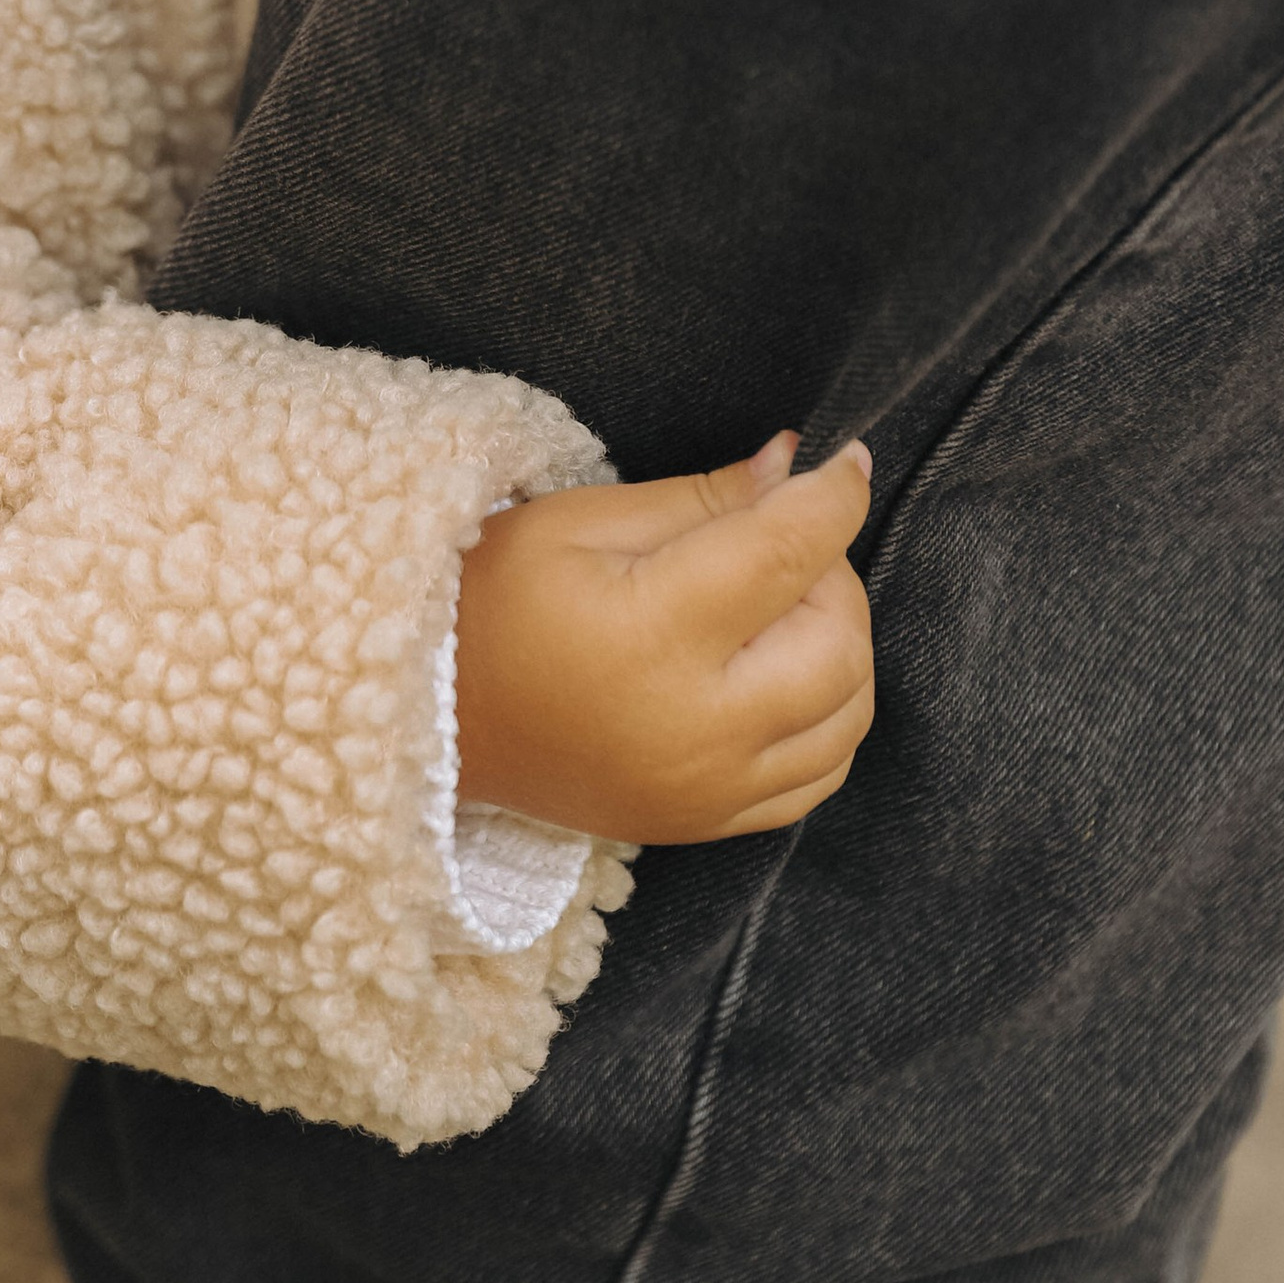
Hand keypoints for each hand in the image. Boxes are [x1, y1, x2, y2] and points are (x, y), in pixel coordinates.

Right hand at [455, 433, 875, 841]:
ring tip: (783, 603)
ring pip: (846, 715)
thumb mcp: (578, 524)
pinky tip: (785, 673)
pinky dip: (828, 716)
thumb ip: (698, 499)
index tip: (847, 460)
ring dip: (840, 645)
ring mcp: (710, 788)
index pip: (788, 553)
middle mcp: (698, 726)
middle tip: (784, 535)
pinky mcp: (709, 822)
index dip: (833, 496)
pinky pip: (820, 776)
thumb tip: (791, 463)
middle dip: (832, 573)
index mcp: (655, 635)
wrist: (436, 722)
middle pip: (838, 642)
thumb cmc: (492, 604)